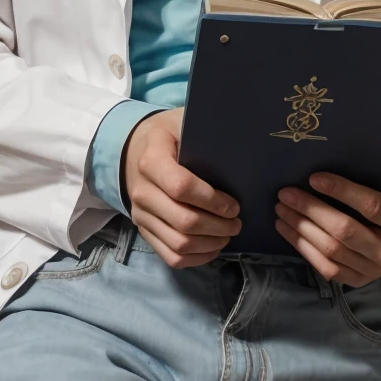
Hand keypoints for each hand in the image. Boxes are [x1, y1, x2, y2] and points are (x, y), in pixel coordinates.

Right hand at [122, 108, 241, 268]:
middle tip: (237, 222)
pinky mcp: (143, 230)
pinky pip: (170, 256)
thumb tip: (247, 139)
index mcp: (152, 159)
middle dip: (218, 227)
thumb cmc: (168, 135)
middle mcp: (142, 190)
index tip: (234, 204)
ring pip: (178, 244)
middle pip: (183, 221)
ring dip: (210, 244)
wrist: (132, 149)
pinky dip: (196, 258)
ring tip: (228, 235)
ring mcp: (140, 214)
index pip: (181, 187)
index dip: (212, 200)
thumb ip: (207, 130)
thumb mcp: (183, 122)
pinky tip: (213, 248)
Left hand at [274, 151, 380, 285]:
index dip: (340, 191)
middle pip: (345, 232)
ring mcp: (377, 268)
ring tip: (280, 209)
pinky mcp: (361, 278)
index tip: (313, 177)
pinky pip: (327, 268)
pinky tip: (287, 230)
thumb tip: (346, 138)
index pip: (371, 206)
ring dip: (301, 229)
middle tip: (285, 193)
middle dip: (310, 211)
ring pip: (332, 251)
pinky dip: (303, 248)